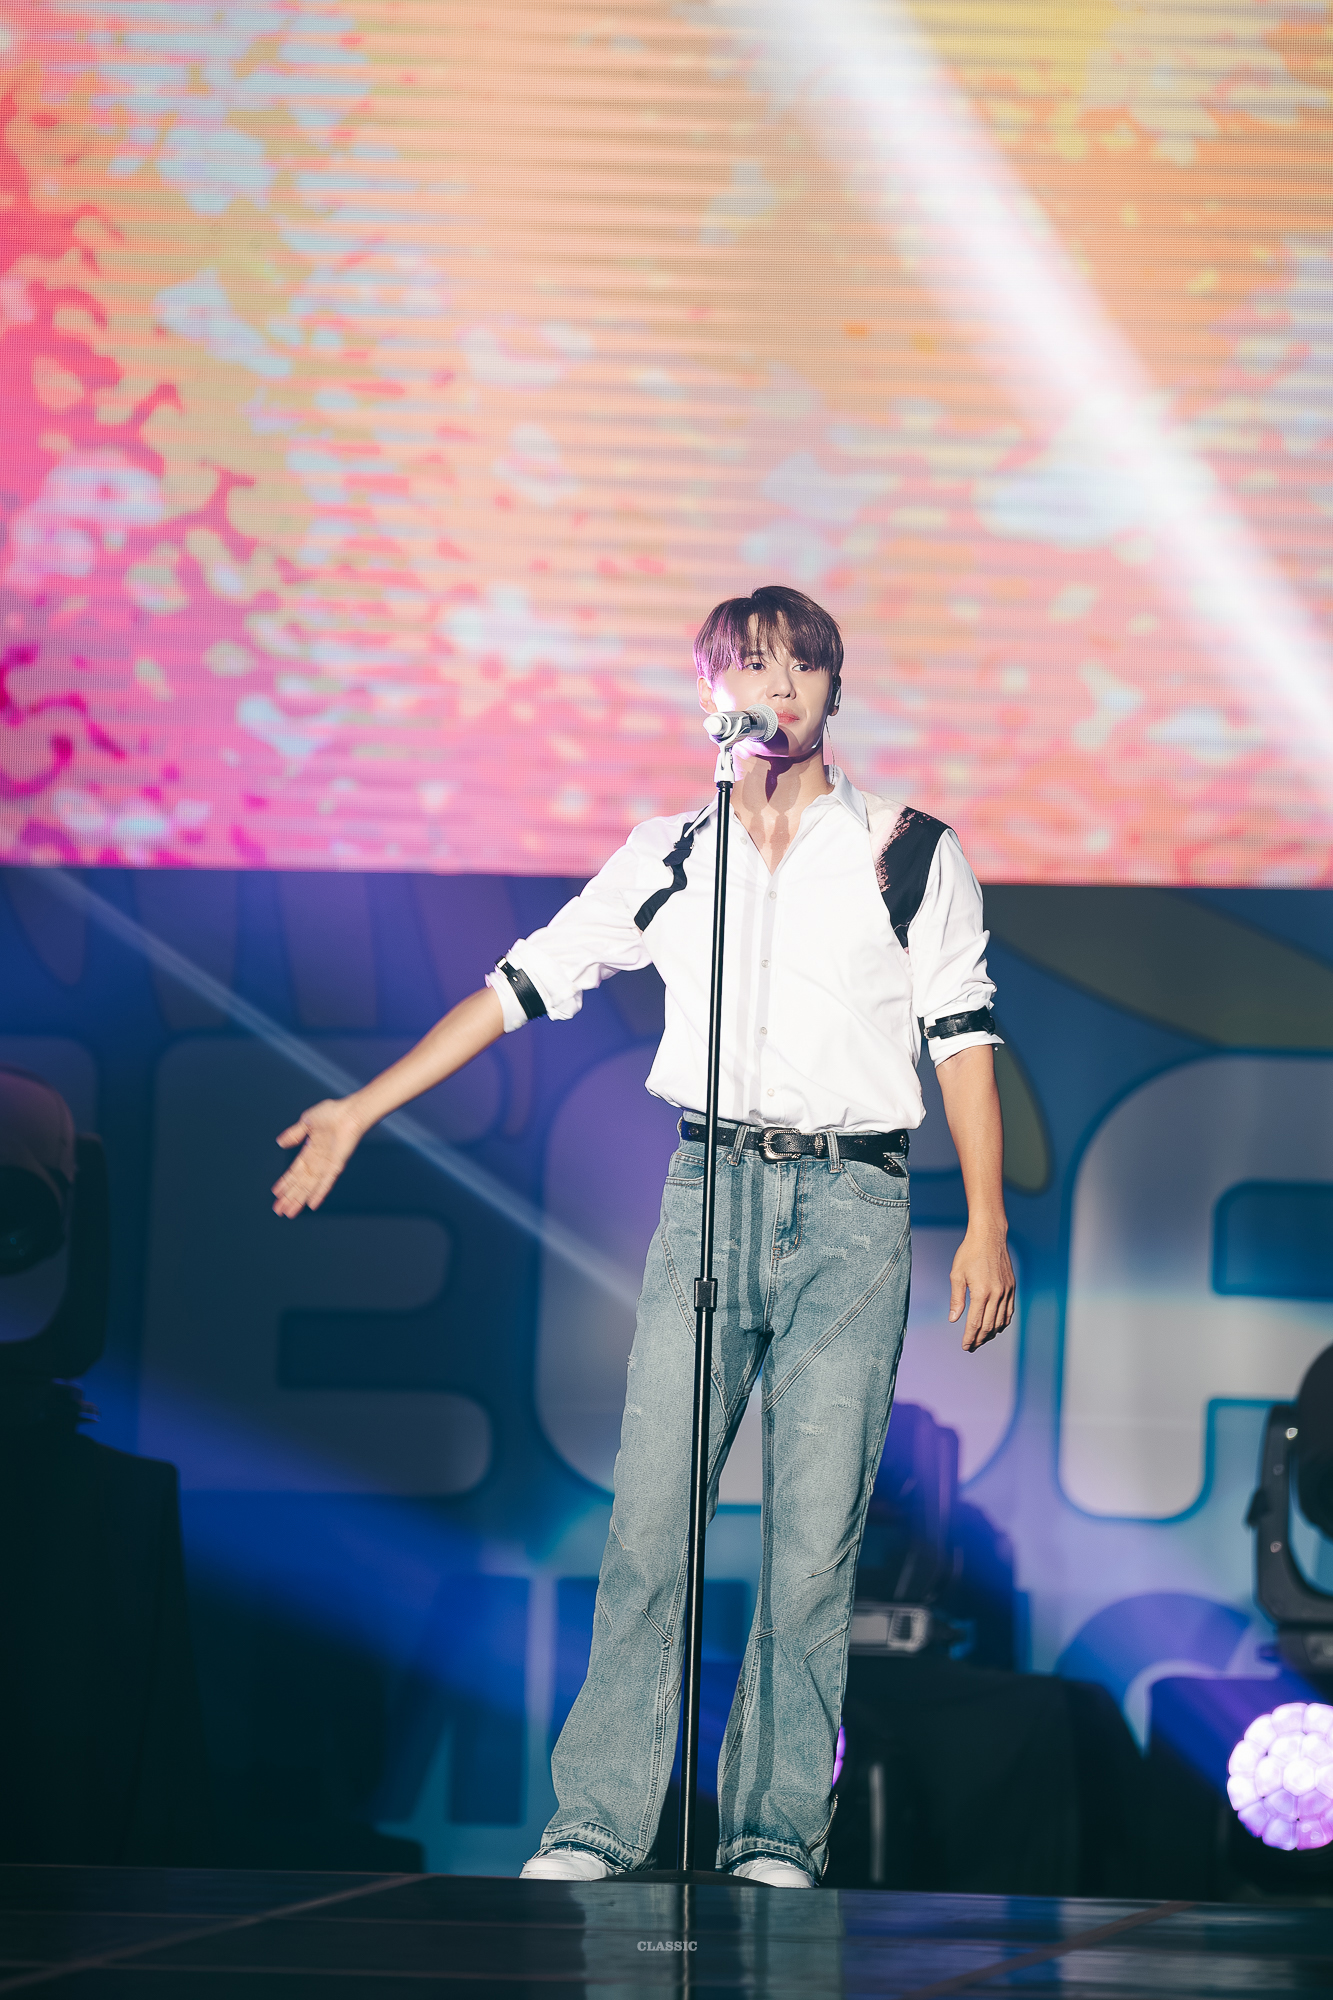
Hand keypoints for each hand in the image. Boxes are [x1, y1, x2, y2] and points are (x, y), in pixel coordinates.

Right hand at [272, 1097, 364, 1216]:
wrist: (349, 1112)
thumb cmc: (332, 1113)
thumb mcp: (307, 1122)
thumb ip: (294, 1134)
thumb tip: (280, 1142)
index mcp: (310, 1150)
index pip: (295, 1171)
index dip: (285, 1183)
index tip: (276, 1193)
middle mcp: (318, 1161)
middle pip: (300, 1183)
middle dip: (289, 1197)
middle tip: (279, 1210)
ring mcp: (327, 1165)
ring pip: (310, 1187)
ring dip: (299, 1199)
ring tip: (289, 1212)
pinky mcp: (336, 1166)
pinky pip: (326, 1183)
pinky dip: (319, 1193)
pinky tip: (312, 1204)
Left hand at [948, 1221, 1014, 1351]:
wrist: (989, 1236)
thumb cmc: (969, 1253)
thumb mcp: (957, 1275)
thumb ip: (956, 1299)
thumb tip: (954, 1319)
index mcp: (982, 1293)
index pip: (975, 1323)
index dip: (969, 1337)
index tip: (965, 1346)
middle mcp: (997, 1295)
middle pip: (989, 1326)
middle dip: (979, 1339)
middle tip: (971, 1347)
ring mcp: (1007, 1291)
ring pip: (1001, 1321)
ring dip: (991, 1333)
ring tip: (981, 1339)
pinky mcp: (1012, 1287)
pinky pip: (1009, 1311)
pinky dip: (1002, 1322)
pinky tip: (995, 1327)